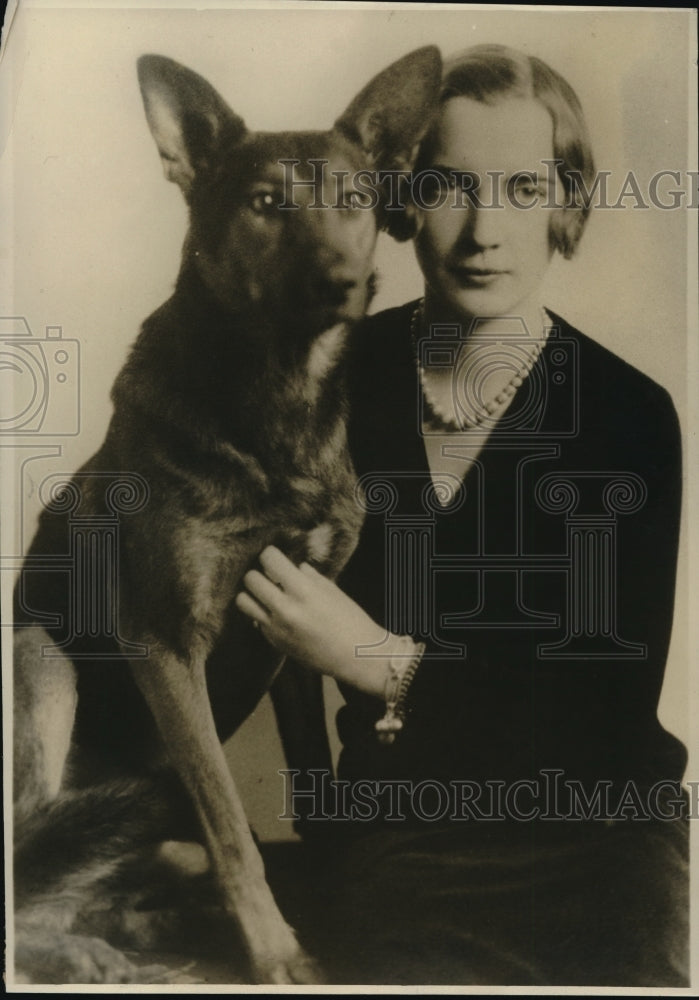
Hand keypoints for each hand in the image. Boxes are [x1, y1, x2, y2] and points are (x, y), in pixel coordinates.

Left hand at [235, 546, 398, 697]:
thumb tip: (291, 564)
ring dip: (254, 594)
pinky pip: (255, 620)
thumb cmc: (350, 620)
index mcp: (303, 591)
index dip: (272, 555)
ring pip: (244, 601)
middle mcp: (285, 609)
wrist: (356, 657)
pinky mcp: (274, 642)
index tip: (277, 558)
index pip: (269, 559)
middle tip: (272, 577)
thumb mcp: (332, 590)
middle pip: (251, 579)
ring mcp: (276, 628)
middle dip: (260, 573)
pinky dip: (263, 614)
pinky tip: (280, 614)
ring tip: (268, 594)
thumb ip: (307, 575)